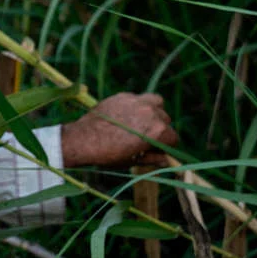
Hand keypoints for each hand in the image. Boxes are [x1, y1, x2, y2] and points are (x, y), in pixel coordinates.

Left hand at [60, 92, 177, 168]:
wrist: (83, 140)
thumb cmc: (108, 155)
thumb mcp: (134, 161)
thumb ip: (154, 159)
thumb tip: (168, 161)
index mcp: (157, 131)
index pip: (173, 138)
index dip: (166, 146)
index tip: (156, 150)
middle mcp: (151, 112)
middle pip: (166, 120)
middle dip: (159, 130)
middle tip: (145, 139)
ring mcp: (138, 101)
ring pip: (157, 104)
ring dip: (153, 113)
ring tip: (141, 123)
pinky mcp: (125, 96)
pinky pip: (140, 98)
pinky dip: (138, 106)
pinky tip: (127, 116)